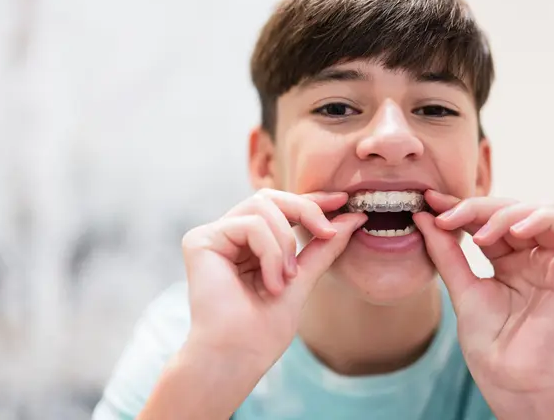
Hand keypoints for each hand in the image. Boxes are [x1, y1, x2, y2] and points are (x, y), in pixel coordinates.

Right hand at [181, 189, 366, 368]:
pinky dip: (270, 252)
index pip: (279, 209)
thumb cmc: (263, 331)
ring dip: (285, 243)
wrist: (239, 356)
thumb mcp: (303, 280)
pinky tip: (271, 283)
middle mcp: (228, 236)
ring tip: (287, 279)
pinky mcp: (200, 241)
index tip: (343, 201)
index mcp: (247, 245)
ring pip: (262, 206)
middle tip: (327, 233)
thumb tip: (352, 217)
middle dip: (305, 210)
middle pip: (270, 197)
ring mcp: (212, 236)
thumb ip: (322, 247)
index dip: (310, 201)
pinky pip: (249, 225)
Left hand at [413, 191, 553, 394]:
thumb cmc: (486, 339)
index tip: (430, 202)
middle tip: (447, 217)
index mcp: (508, 258)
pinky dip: (545, 218)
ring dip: (508, 212)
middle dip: (478, 207)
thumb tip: (423, 215)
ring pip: (542, 210)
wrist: (505, 375)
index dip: (461, 205)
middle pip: (513, 208)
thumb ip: (445, 250)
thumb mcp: (459, 285)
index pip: (488, 217)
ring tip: (480, 234)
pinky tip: (515, 231)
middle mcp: (533, 256)